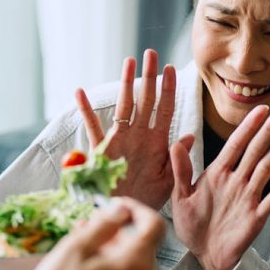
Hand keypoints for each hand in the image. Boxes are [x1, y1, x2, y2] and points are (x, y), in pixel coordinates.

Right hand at [9, 198, 165, 269]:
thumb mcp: (75, 249)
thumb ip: (104, 223)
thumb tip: (121, 209)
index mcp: (136, 265)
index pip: (154, 224)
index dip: (136, 209)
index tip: (118, 206)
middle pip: (142, 244)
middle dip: (118, 233)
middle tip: (89, 230)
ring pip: (135, 264)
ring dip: (114, 252)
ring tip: (82, 255)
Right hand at [76, 49, 190, 208]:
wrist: (125, 216)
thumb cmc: (147, 200)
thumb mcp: (169, 181)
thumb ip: (177, 157)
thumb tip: (189, 135)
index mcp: (156, 141)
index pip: (165, 109)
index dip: (168, 88)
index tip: (172, 68)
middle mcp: (138, 136)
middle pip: (145, 100)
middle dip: (149, 76)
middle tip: (152, 53)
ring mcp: (120, 140)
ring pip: (124, 106)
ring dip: (126, 83)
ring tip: (129, 60)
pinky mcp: (101, 150)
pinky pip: (93, 128)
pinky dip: (85, 110)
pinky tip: (80, 92)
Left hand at [170, 105, 269, 269]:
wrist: (204, 255)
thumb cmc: (192, 225)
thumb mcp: (180, 196)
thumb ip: (180, 170)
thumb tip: (177, 141)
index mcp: (218, 174)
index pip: (235, 145)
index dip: (247, 127)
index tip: (260, 109)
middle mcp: (236, 181)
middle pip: (255, 150)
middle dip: (268, 129)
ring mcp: (248, 198)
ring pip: (266, 168)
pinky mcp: (255, 217)